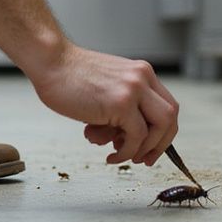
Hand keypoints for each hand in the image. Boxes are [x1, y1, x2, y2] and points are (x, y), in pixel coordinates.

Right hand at [30, 44, 178, 165]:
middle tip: (145, 159)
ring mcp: (133, 90)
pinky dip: (127, 153)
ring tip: (121, 155)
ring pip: (160, 128)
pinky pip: (136, 137)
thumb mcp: (105, 88)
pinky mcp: (122, 104)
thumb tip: (122, 140)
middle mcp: (142, 78)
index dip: (163, 131)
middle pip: (170, 117)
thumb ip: (119, 109)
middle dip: (161, 144)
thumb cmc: (69, 76)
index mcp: (140, 73)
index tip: (151, 147)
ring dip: (144, 149)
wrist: (50, 62)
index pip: (167, 105)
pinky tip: (111, 156)